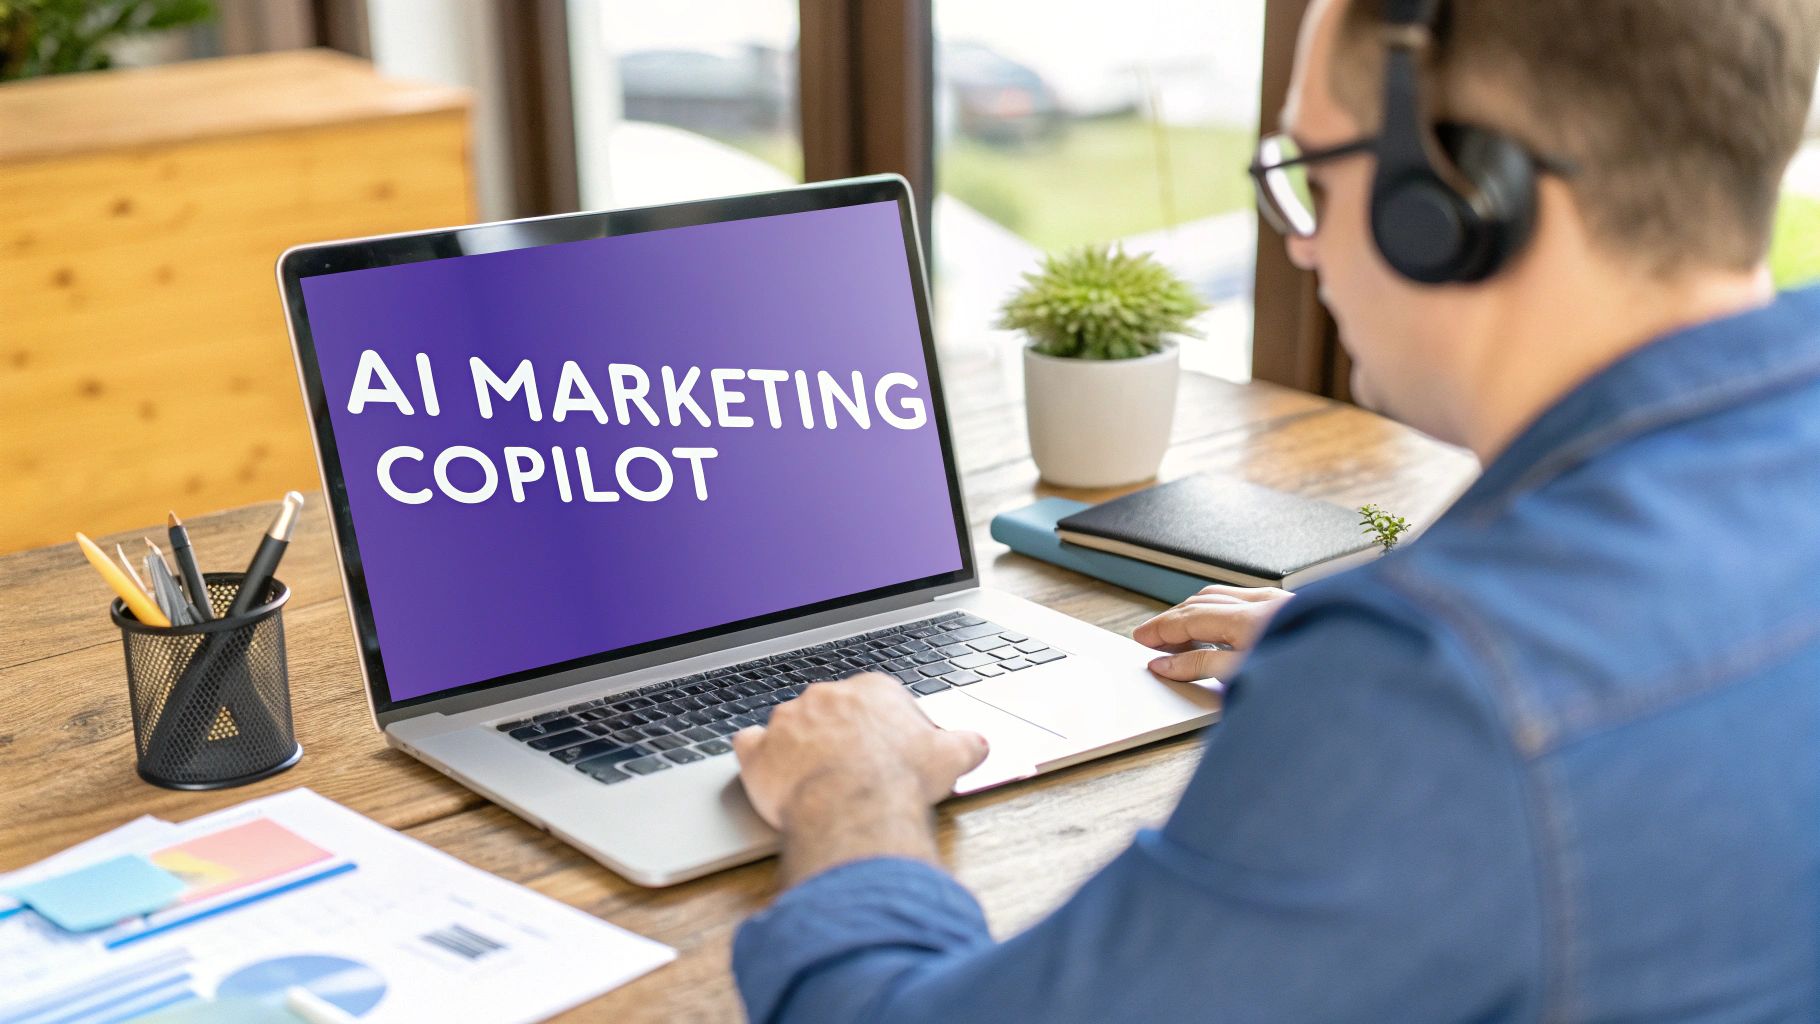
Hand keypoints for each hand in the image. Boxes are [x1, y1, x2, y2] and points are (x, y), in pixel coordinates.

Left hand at [734, 674, 988, 880]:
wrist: (855, 805)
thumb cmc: (900, 778)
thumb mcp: (951, 757)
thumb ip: (965, 744)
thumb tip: (978, 743)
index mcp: (872, 689)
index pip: (878, 702)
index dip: (886, 731)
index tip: (891, 754)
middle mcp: (826, 695)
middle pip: (834, 712)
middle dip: (841, 737)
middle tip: (854, 770)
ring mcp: (787, 719)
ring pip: (791, 725)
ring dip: (800, 746)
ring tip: (815, 778)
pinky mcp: (758, 750)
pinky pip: (750, 744)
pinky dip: (757, 756)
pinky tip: (768, 772)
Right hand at [1133, 585, 1294, 681]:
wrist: (1363, 666)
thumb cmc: (1309, 678)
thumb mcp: (1246, 676)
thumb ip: (1202, 666)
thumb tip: (1165, 664)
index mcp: (1249, 617)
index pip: (1189, 619)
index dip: (1161, 631)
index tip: (1141, 644)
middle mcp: (1263, 602)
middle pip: (1203, 603)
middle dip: (1172, 620)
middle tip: (1150, 640)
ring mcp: (1279, 603)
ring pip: (1223, 598)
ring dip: (1194, 613)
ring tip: (1178, 637)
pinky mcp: (1291, 610)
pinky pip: (1242, 601)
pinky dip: (1218, 611)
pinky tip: (1218, 630)